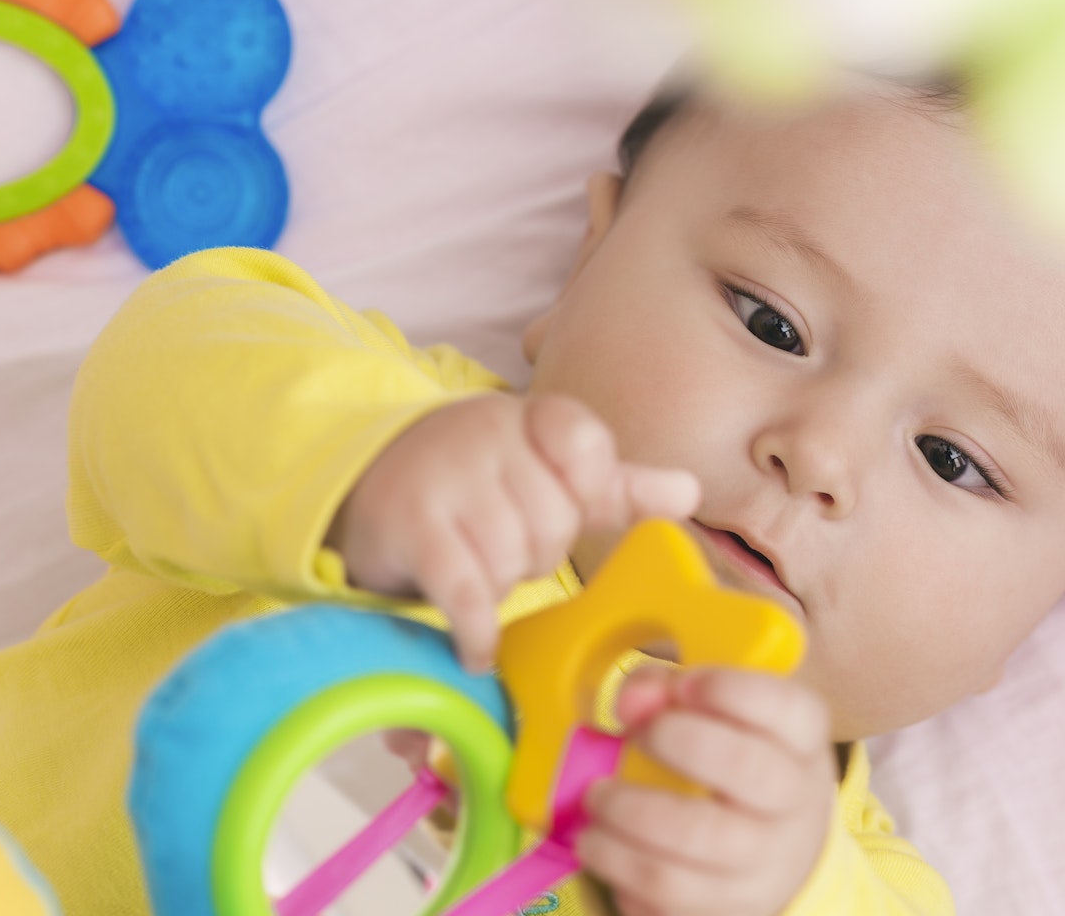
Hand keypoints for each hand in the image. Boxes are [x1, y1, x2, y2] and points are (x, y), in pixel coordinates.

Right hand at [328, 392, 699, 670]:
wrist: (375, 484)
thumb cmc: (483, 484)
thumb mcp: (549, 473)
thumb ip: (619, 486)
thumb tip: (689, 492)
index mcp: (531, 416)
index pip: (584, 442)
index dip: (585, 488)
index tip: (567, 503)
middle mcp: (486, 434)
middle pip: (555, 520)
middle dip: (539, 552)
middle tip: (509, 547)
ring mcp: (445, 478)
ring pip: (513, 559)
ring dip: (501, 586)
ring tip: (478, 572)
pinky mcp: (411, 527)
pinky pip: (467, 591)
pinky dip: (477, 630)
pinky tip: (477, 648)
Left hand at [577, 666, 836, 915]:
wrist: (777, 846)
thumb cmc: (733, 759)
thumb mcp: (714, 714)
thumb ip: (664, 688)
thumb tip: (630, 700)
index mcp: (800, 742)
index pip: (786, 707)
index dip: (728, 688)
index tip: (682, 684)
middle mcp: (794, 806)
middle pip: (747, 768)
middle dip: (674, 741)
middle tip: (633, 736)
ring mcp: (766, 867)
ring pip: (696, 844)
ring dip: (628, 817)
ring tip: (596, 799)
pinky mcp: (731, 912)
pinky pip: (668, 900)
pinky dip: (622, 872)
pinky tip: (607, 845)